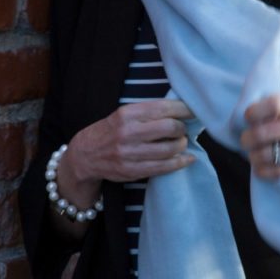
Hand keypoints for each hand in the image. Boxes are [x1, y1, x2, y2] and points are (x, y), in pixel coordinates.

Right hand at [57, 100, 194, 204]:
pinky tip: (187, 159)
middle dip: (183, 128)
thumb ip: (148, 112)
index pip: (164, 108)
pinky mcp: (132, 170)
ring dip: (182, 145)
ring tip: (182, 143)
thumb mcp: (123, 114)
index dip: (184, 109)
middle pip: (170, 127)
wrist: (85, 155)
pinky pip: (163, 167)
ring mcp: (129, 153)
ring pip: (169, 149)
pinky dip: (180, 162)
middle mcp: (128, 132)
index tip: (194, 111)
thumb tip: (182, 111)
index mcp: (127, 113)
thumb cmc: (111, 131)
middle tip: (184, 129)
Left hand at [240, 92, 279, 180]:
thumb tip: (249, 119)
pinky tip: (261, 168)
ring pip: (266, 155)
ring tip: (253, 156)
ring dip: (253, 157)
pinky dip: (263, 171)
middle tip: (245, 141)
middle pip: (262, 133)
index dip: (253, 112)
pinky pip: (278, 172)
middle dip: (246, 139)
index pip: (271, 105)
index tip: (248, 118)